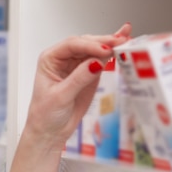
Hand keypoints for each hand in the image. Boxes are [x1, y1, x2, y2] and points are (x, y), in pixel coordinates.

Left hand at [25, 23, 131, 149]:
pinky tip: (122, 46)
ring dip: (110, 44)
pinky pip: (101, 60)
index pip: (71, 45)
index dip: (89, 45)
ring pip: (94, 49)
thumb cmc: (46, 114)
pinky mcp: (88, 73)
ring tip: (126, 40)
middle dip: (103, 42)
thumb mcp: (61, 96)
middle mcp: (62, 58)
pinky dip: (111, 54)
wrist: (50, 131)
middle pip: (84, 43)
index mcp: (50, 59)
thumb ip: (79, 78)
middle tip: (121, 41)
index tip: (105, 50)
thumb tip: (96, 62)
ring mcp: (76, 65)